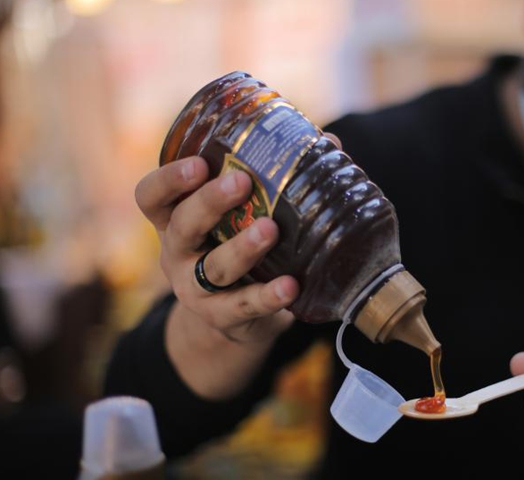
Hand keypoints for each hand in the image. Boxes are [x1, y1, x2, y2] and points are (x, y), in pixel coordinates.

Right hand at [135, 156, 298, 398]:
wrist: (235, 319)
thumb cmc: (238, 247)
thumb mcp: (242, 217)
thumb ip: (273, 179)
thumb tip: (328, 140)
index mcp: (175, 219)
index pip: (151, 196)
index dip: (168, 179)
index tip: (199, 163)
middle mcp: (177, 252)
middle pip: (183, 224)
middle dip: (209, 202)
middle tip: (241, 182)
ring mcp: (195, 288)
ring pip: (214, 267)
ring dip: (242, 248)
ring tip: (270, 230)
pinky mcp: (221, 316)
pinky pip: (244, 305)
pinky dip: (268, 296)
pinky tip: (290, 286)